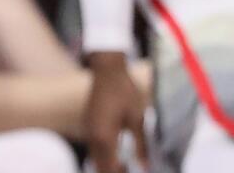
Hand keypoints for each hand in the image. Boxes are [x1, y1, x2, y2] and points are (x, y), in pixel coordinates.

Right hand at [85, 52, 147, 171]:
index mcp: (105, 137)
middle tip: (128, 171)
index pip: (110, 169)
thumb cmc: (124, 92)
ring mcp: (88, 130)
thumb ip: (141, 146)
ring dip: (107, 166)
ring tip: (124, 167)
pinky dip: (102, 156)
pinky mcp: (88, 124)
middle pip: (100, 167)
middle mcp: (93, 137)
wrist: (107, 70)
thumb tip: (146, 167)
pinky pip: (93, 148)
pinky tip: (115, 154)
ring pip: (95, 159)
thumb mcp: (137, 119)